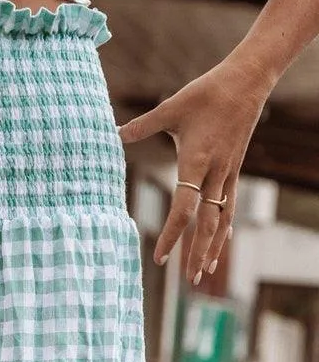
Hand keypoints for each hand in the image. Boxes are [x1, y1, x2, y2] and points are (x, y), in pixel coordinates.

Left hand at [118, 54, 270, 283]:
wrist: (247, 81)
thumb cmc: (206, 93)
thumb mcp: (171, 107)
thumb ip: (142, 125)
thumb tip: (114, 135)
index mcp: (196, 162)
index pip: (183, 208)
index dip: (172, 235)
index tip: (160, 257)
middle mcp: (215, 173)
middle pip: (208, 223)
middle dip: (197, 253)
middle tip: (188, 280)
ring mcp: (228, 173)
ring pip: (222, 220)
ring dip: (212, 248)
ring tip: (203, 273)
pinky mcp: (234, 170)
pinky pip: (230, 206)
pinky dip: (224, 228)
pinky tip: (221, 245)